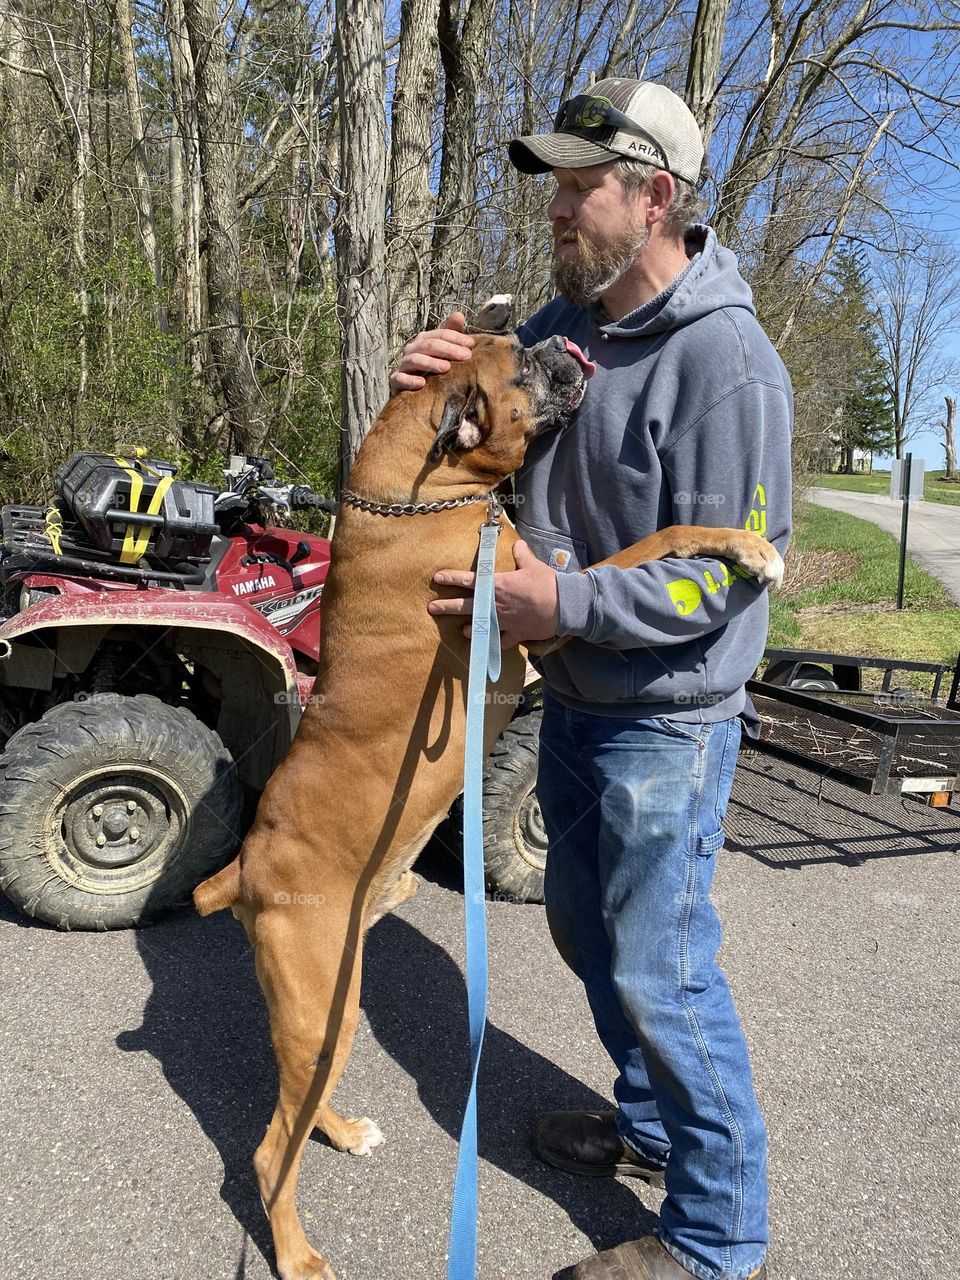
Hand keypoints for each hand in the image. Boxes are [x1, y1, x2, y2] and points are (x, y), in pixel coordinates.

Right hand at [390, 311, 475, 393]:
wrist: (411, 389)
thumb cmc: (430, 367)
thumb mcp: (442, 350)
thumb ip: (450, 333)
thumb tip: (459, 315)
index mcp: (423, 340)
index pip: (440, 334)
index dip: (455, 337)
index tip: (471, 344)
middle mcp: (411, 349)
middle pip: (429, 345)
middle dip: (448, 349)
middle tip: (466, 356)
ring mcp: (403, 365)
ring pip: (415, 360)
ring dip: (430, 363)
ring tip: (446, 367)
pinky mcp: (396, 380)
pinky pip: (400, 379)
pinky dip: (410, 380)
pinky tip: (422, 383)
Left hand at [428, 540, 559, 648]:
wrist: (562, 606)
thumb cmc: (546, 583)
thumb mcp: (533, 565)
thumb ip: (522, 555)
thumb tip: (518, 544)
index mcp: (497, 585)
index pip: (469, 580)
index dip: (451, 578)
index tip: (437, 578)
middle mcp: (495, 604)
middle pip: (465, 606)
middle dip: (446, 607)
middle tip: (432, 608)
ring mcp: (503, 621)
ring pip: (479, 627)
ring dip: (469, 628)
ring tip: (463, 630)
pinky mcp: (514, 634)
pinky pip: (500, 642)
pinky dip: (494, 644)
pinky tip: (489, 645)